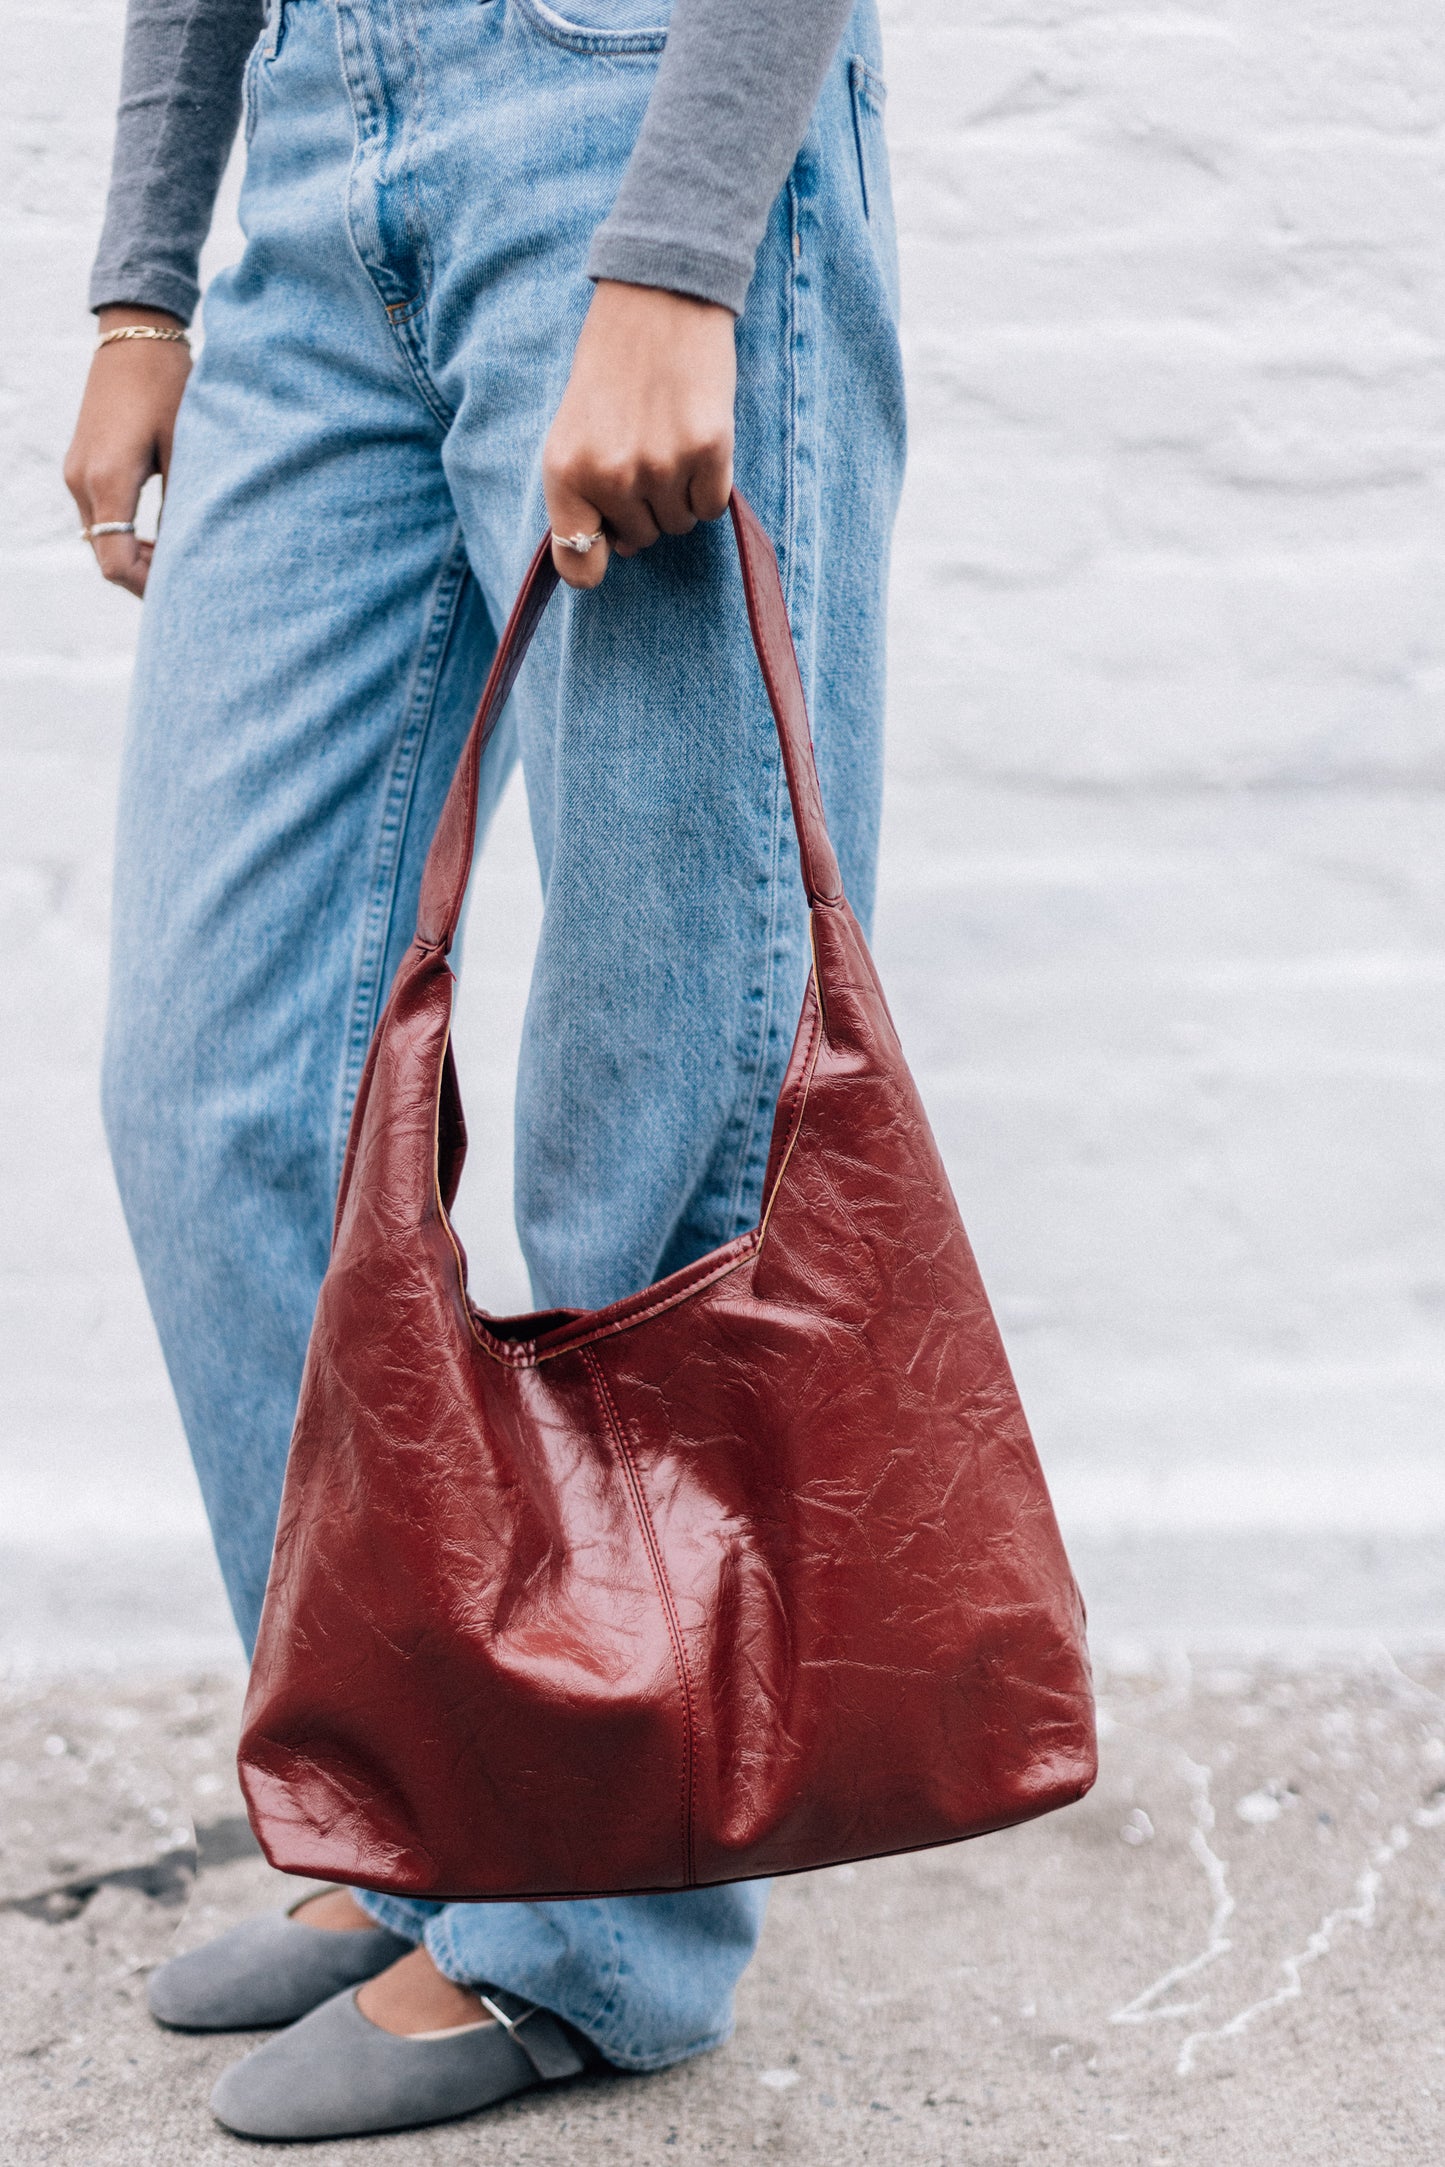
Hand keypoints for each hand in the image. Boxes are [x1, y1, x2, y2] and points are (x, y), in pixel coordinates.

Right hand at [63, 307, 190, 598]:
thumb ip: (182, 504)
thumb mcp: (186, 448)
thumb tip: (189, 555)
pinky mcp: (80, 463)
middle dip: (143, 578)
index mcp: (108, 480)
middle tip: (188, 588)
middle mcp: (81, 480)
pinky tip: (159, 537)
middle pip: (104, 556)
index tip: (183, 597)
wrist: (135, 333)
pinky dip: (125, 535)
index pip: (116, 562)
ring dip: (135, 557)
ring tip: (179, 563)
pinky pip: (98, 516)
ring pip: (99, 539)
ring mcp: (76, 472)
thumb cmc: (169, 385)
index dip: (147, 589)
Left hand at [542, 280, 736, 591]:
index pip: (577, 565)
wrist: (657, 297)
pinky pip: (711, 506)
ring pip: (678, 525)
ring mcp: (660, 466)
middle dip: (644, 507)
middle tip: (644, 449)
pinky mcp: (707, 451)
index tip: (609, 541)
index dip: (597, 558)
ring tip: (669, 438)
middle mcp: (609, 476)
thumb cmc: (614, 367)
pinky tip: (696, 439)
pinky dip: (710, 483)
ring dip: (679, 494)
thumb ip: (583, 493)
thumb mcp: (574, 429)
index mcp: (565, 472)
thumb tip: (614, 551)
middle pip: (639, 540)